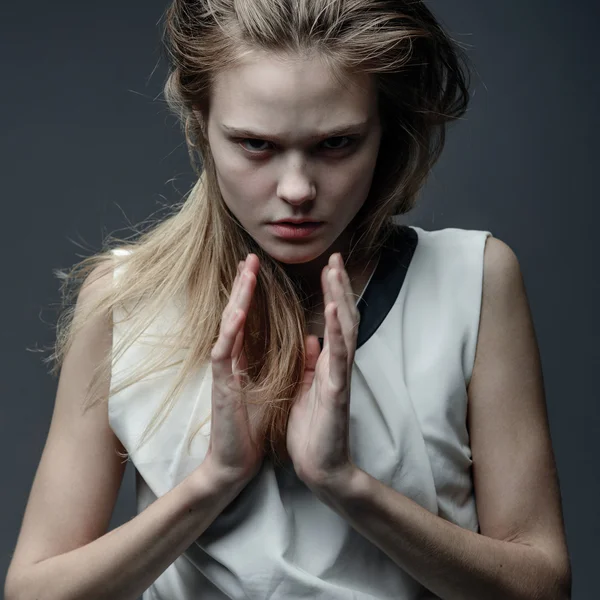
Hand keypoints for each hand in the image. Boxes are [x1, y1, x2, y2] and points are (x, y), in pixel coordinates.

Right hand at [203, 254, 264, 486]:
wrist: (235, 462)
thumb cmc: (250, 426)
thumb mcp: (270, 388)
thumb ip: (280, 362)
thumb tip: (305, 338)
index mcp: (243, 360)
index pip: (248, 319)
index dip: (253, 294)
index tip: (257, 269)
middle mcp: (231, 361)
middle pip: (237, 315)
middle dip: (244, 286)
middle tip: (249, 258)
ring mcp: (223, 372)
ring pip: (228, 327)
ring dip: (238, 298)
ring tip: (245, 272)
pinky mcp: (221, 387)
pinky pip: (224, 354)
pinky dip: (230, 332)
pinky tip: (237, 312)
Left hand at [286, 253, 359, 489]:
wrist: (320, 466)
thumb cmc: (313, 429)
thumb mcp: (307, 388)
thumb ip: (313, 362)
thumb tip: (313, 337)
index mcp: (328, 364)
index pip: (335, 322)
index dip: (332, 294)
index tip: (328, 267)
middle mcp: (338, 366)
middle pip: (344, 318)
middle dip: (339, 287)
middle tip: (335, 257)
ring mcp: (340, 377)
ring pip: (346, 331)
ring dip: (341, 299)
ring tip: (335, 271)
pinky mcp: (337, 392)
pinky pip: (338, 358)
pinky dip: (339, 332)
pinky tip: (336, 310)